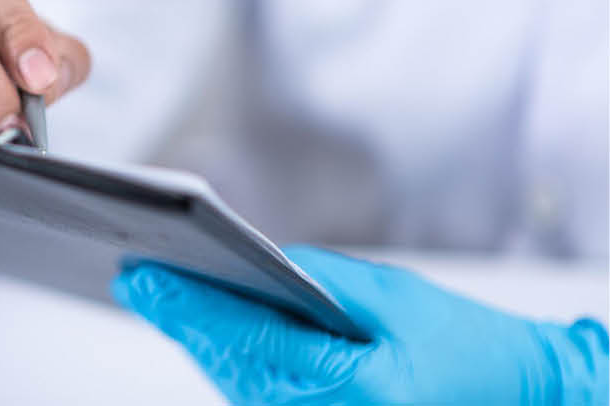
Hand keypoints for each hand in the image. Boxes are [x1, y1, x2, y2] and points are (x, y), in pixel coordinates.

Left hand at [112, 246, 607, 404]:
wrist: (515, 393)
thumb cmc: (465, 344)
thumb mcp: (397, 296)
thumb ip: (322, 279)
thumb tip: (256, 258)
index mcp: (352, 385)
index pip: (249, 337)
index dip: (189, 305)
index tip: (143, 278)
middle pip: (230, 363)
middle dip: (180, 319)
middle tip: (133, 280)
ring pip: (236, 382)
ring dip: (197, 341)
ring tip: (153, 296)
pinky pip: (257, 395)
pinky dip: (228, 360)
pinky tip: (199, 329)